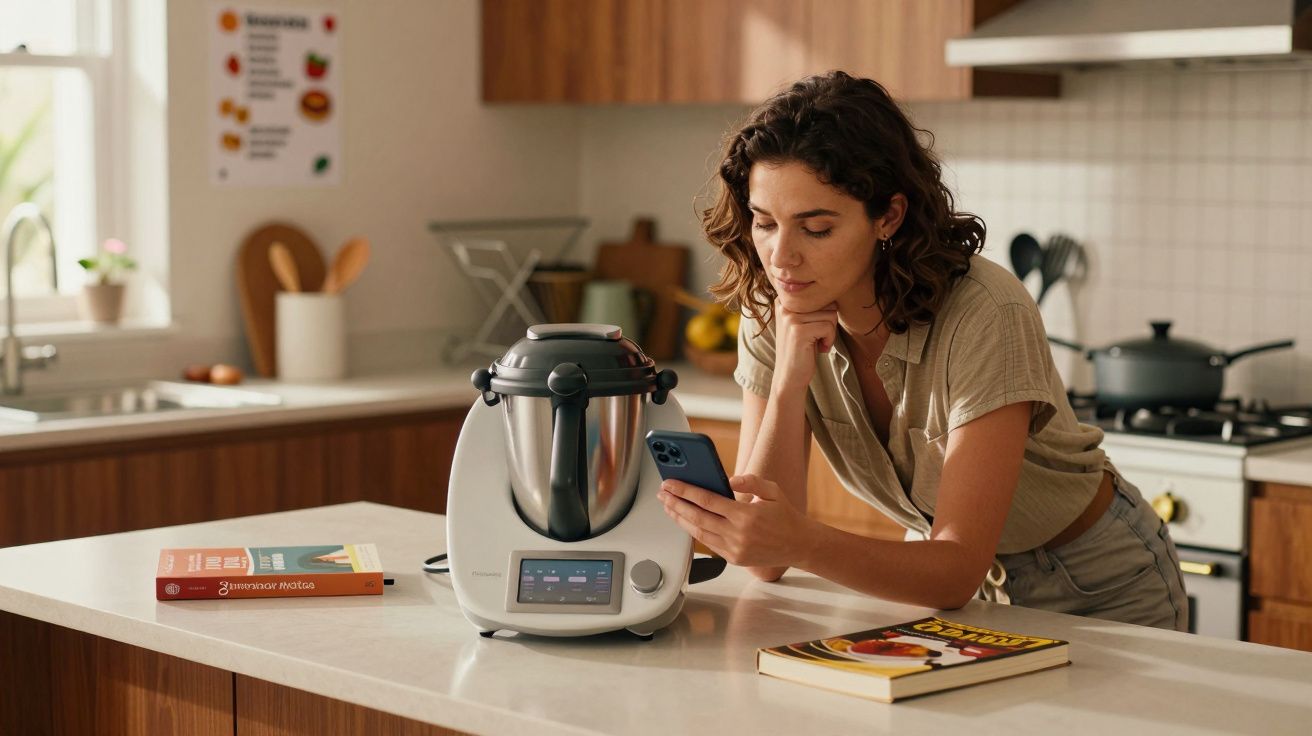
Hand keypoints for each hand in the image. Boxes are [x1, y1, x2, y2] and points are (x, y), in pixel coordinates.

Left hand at [657, 473, 815, 568]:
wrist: (799, 545)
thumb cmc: (785, 515)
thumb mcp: (772, 490)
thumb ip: (749, 481)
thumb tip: (726, 479)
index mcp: (746, 515)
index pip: (707, 500)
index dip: (685, 491)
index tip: (671, 484)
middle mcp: (737, 534)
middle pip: (697, 517)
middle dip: (676, 504)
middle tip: (662, 494)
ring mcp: (734, 549)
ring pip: (698, 533)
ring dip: (680, 519)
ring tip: (669, 506)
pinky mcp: (734, 559)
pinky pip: (708, 544)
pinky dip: (694, 531)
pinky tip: (686, 521)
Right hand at [772, 301, 837, 393]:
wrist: (790, 376)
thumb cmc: (802, 349)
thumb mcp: (804, 322)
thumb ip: (813, 305)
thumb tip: (834, 288)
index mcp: (785, 301)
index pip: (820, 296)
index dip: (824, 314)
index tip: (814, 329)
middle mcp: (784, 305)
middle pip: (827, 303)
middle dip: (828, 323)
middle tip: (816, 338)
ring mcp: (790, 318)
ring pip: (830, 315)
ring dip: (829, 333)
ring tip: (816, 343)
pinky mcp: (798, 331)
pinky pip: (828, 327)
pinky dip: (829, 340)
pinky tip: (819, 349)